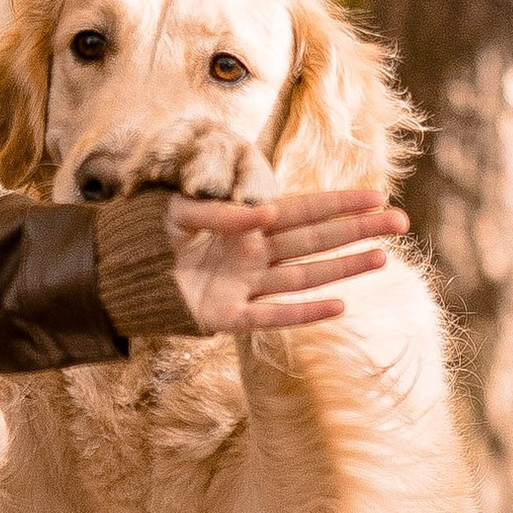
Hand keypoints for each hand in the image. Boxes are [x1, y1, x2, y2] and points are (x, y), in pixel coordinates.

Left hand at [166, 186, 407, 334]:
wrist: (112, 274)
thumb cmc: (144, 233)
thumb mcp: (178, 210)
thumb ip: (221, 211)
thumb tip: (267, 213)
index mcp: (244, 223)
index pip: (302, 210)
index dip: (339, 203)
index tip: (378, 195)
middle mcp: (252, 253)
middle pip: (315, 240)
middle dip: (357, 230)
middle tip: (400, 221)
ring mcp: (244, 285)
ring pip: (303, 275)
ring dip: (342, 267)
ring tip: (382, 258)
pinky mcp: (227, 317)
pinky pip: (272, 316)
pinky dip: (303, 313)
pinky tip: (339, 306)